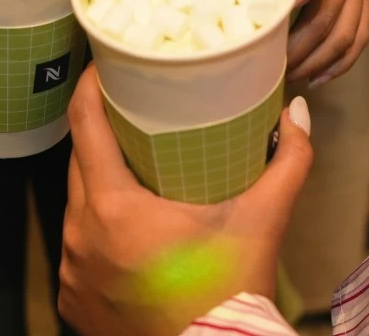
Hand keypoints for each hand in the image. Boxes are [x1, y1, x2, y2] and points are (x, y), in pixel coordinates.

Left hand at [59, 67, 312, 335]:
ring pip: (76, 206)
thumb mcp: (261, 222)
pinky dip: (97, 235)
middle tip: (132, 114)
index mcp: (112, 206)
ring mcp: (72, 272)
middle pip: (79, 162)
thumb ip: (285, 162)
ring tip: (133, 168)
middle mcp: (80, 235)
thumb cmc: (230, 294)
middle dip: (101, 134)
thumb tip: (296, 113)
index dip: (91, 87)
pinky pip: (78, 251)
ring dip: (99, 185)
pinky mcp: (74, 302)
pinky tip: (125, 230)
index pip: (83, 124)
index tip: (106, 67)